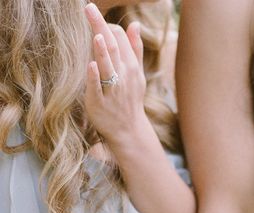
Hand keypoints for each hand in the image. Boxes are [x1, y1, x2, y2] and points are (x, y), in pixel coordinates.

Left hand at [84, 3, 148, 150]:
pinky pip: (97, 89)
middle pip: (112, 47)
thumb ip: (135, 49)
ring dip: (102, 51)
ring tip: (96, 34)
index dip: (108, 27)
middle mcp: (122, 76)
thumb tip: (135, 24)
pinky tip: (91, 65)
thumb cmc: (130, 100)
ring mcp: (112, 90)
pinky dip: (95, 78)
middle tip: (88, 7)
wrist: (129, 131)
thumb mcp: (137, 75)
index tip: (93, 15)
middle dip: (100, 27)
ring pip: (107, 67)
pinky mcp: (100, 103)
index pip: (121, 39)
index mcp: (130, 67)